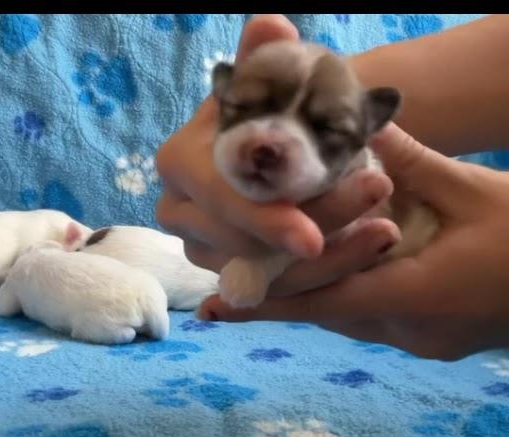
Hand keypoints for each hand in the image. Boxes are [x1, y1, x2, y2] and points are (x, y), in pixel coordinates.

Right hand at [156, 14, 397, 294]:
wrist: (278, 145)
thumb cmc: (273, 112)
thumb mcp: (271, 82)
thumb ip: (264, 58)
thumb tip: (269, 24)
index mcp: (178, 163)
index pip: (216, 198)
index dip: (260, 218)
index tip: (311, 236)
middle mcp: (179, 211)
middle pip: (239, 243)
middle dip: (308, 235)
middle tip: (374, 219)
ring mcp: (202, 247)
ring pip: (258, 272)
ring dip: (323, 264)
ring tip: (380, 234)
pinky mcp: (228, 270)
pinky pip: (271, 289)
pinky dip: (318, 277)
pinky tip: (364, 253)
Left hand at [200, 122, 508, 360]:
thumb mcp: (473, 192)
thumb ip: (412, 162)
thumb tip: (364, 125)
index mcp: (414, 294)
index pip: (320, 303)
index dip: (266, 304)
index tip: (216, 308)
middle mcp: (409, 328)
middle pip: (326, 314)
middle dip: (280, 299)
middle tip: (228, 291)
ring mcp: (421, 339)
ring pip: (346, 318)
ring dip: (310, 299)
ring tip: (265, 282)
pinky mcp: (432, 337)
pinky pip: (371, 319)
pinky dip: (344, 299)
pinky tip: (328, 281)